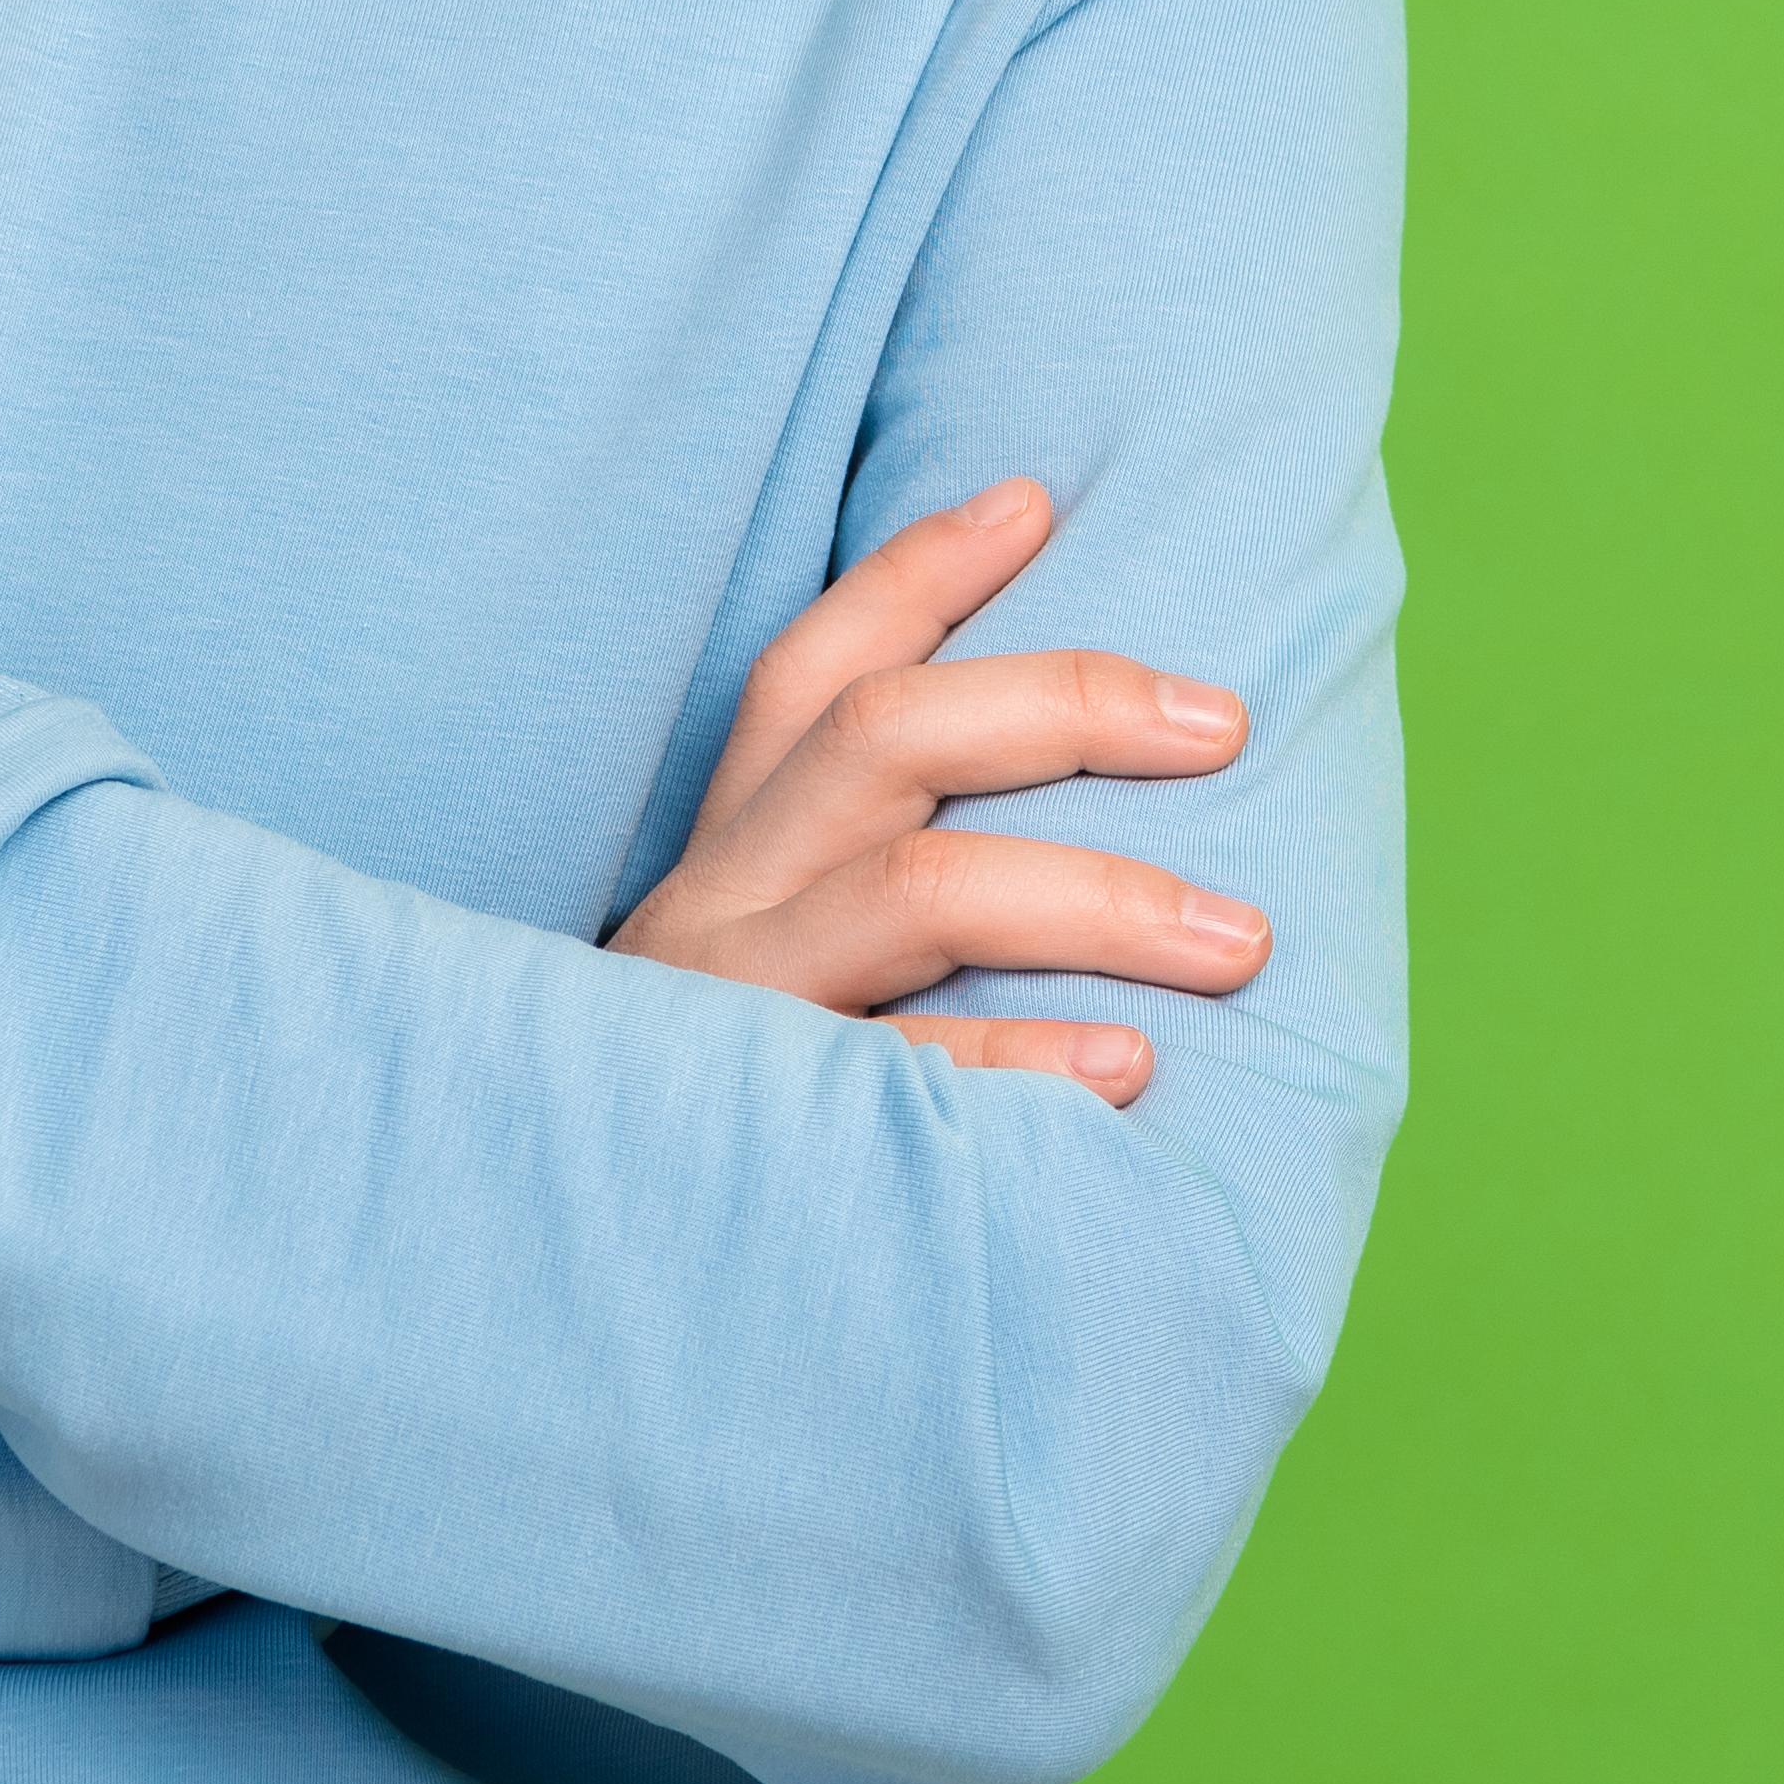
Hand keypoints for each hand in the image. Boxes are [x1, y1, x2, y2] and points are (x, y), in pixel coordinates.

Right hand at [613, 480, 1266, 1106]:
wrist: (543, 1283)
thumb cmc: (724, 1101)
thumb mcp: (760, 949)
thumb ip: (862, 864)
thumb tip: (1058, 759)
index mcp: (728, 847)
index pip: (812, 668)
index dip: (918, 574)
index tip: (1038, 500)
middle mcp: (721, 905)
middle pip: (884, 738)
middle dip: (1068, 706)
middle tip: (1224, 722)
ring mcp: (735, 1019)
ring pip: (916, 892)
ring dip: (1095, 893)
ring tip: (1239, 938)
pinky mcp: (762, 1146)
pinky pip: (904, 1085)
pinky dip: (1024, 1063)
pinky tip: (1132, 1069)